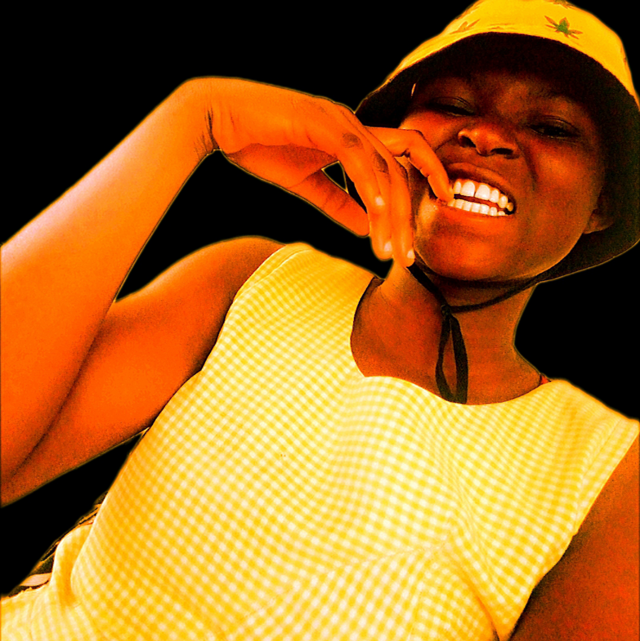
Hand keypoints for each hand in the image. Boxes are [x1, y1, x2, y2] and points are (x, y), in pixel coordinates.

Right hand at [203, 78, 450, 264]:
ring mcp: (340, 121)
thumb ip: (338, 204)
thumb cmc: (257, 145)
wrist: (218, 119)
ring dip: (390, 215)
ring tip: (389, 253)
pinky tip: (376, 217)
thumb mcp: (306, 184)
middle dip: (408, 218)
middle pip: (400, 171)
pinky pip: (356, 158)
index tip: (440, 207)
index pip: (403, 155)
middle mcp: (354, 125)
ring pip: (383, 170)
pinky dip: (369, 188)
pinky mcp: (322, 123)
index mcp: (352, 136)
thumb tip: (367, 228)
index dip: (429, 175)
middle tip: (406, 259)